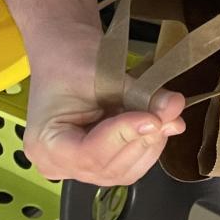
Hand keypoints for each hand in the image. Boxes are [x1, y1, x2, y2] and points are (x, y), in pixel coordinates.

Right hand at [22, 28, 186, 186]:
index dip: (124, 137)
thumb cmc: (68, 56)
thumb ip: (140, 95)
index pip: (89, 154)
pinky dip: (146, 144)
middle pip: (109, 167)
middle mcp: (56, 163)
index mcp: (45, 143)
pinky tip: (155, 122)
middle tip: (170, 113)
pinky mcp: (95, 162)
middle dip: (143, 140)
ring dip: (150, 143)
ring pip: (124, 170)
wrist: (62, 49)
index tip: (153, 119)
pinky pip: (126, 164)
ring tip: (164, 114)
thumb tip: (174, 107)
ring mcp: (76, 167)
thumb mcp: (103, 72)